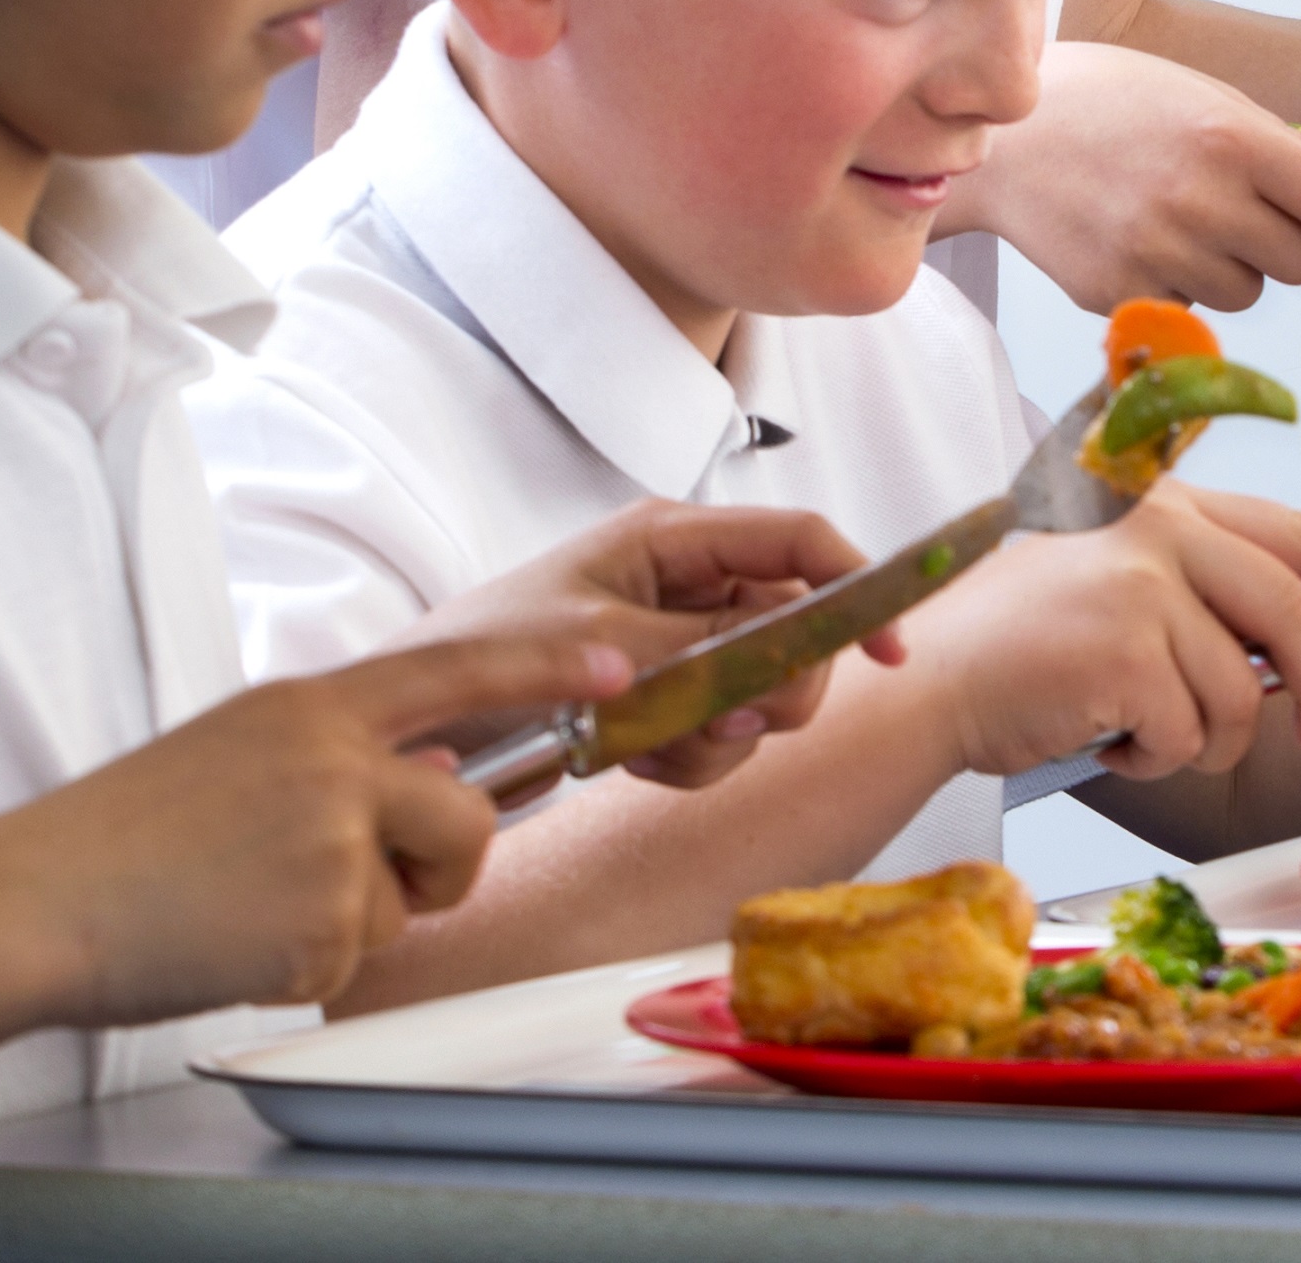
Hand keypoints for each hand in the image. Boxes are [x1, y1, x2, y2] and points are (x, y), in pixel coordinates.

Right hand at [0, 631, 626, 1026]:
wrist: (30, 905)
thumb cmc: (122, 839)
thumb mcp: (237, 753)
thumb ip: (336, 756)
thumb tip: (425, 775)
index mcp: (310, 707)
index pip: (457, 670)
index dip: (547, 665)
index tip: (621, 662)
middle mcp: (332, 762)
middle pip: (466, 818)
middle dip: (440, 866)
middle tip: (352, 881)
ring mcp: (328, 841)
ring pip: (413, 897)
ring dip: (360, 920)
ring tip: (258, 906)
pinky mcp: (316, 922)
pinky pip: (356, 957)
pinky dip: (304, 966)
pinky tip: (232, 942)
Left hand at [398, 501, 885, 790]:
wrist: (410, 733)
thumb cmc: (479, 660)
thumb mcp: (595, 647)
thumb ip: (700, 649)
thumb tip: (781, 659)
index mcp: (669, 538)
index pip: (799, 541)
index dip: (857, 585)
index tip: (890, 648)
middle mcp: (683, 583)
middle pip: (794, 626)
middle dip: (775, 685)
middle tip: (735, 718)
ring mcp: (675, 642)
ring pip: (762, 690)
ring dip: (720, 733)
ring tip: (650, 748)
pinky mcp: (661, 697)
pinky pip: (720, 731)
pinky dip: (690, 758)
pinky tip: (632, 762)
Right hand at [910, 487, 1300, 777]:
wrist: (928, 683)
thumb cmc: (1021, 651)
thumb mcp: (1117, 591)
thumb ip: (1201, 599)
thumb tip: (1294, 658)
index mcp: (1169, 511)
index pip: (1297, 530)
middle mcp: (1163, 533)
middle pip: (1295, 619)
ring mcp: (1144, 586)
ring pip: (1240, 697)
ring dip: (1199, 740)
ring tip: (1135, 726)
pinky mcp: (1126, 649)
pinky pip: (1189, 733)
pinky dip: (1155, 758)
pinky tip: (1104, 736)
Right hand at [949, 38, 1300, 314]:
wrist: (1007, 138)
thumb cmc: (1118, 107)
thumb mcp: (1214, 103)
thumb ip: (1299, 155)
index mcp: (1233, 138)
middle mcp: (1199, 198)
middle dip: (1293, 250)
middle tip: (1254, 221)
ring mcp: (1154, 252)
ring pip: (1246, 295)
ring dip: (1233, 269)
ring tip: (1183, 221)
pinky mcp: (1118, 294)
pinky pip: (1189, 311)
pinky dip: (1178, 286)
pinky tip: (1141, 241)